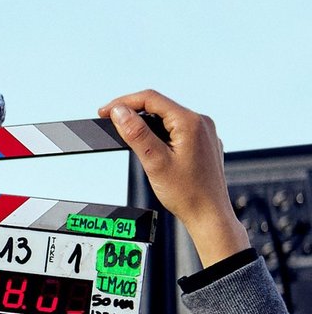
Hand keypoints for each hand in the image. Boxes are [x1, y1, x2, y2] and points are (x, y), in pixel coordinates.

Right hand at [99, 90, 249, 266]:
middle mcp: (201, 122)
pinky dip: (159, 132)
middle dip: (132, 111)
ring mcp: (204, 133)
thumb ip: (136, 134)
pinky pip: (177, 129)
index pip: (151, 99)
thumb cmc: (187, 193)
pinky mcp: (203, 143)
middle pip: (159, 106)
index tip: (104, 112)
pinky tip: (150, 146)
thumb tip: (119, 112)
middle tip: (110, 122)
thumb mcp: (154, 162)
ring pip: (168, 118)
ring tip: (126, 134)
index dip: (123, 103)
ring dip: (145, 123)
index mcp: (191, 122)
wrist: (209, 214)